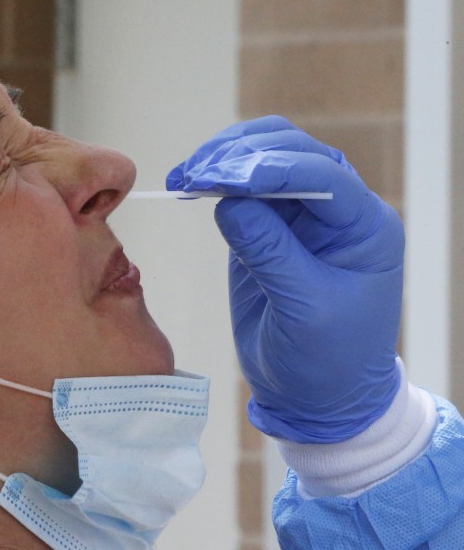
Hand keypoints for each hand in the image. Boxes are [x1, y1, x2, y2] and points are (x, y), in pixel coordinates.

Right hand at [166, 116, 402, 442]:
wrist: (317, 397)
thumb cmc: (326, 360)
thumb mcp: (303, 310)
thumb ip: (270, 253)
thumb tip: (229, 202)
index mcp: (364, 228)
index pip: (321, 175)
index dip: (272, 168)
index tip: (224, 176)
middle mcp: (338, 211)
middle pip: (292, 152)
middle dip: (241, 156)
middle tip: (194, 174)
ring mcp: (302, 216)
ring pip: (266, 158)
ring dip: (225, 159)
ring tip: (185, 176)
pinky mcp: (270, 228)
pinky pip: (244, 188)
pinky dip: (217, 180)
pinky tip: (190, 185)